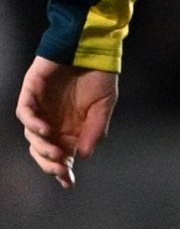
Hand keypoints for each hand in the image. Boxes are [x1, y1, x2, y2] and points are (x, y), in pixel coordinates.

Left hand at [18, 56, 117, 188]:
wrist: (91, 46)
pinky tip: (46, 129)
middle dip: (49, 163)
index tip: (69, 182)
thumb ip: (96, 130)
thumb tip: (84, 155)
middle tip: (60, 167)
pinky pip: (25, 113)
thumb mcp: (105, 105)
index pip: (62, 155)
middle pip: (43, 151)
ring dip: (42, 147)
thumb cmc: (99, 74)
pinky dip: (32, 124)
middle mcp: (53, 121)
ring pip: (32, 136)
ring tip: (55, 150)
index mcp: (71, 127)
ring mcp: (40, 107)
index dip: (63, 171)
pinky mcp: (31, 92)